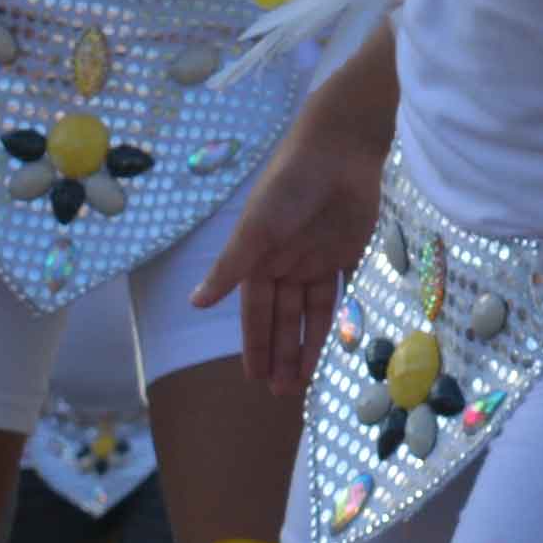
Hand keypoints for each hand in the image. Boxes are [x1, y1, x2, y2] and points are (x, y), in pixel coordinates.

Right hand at [201, 113, 386, 398]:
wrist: (340, 147)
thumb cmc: (289, 183)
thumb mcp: (256, 227)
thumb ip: (231, 266)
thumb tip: (195, 303)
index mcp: (259, 257)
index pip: (255, 312)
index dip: (255, 344)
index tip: (254, 378)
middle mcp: (286, 262)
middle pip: (282, 318)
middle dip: (280, 353)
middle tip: (281, 394)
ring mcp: (317, 258)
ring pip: (309, 312)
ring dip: (306, 345)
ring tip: (302, 382)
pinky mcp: (347, 251)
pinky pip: (337, 294)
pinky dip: (333, 320)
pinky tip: (331, 347)